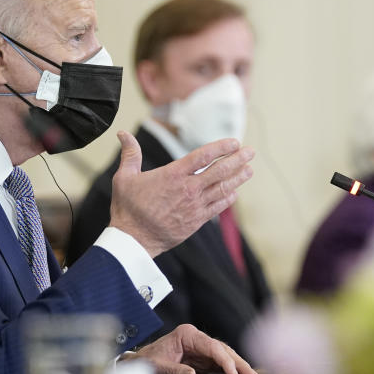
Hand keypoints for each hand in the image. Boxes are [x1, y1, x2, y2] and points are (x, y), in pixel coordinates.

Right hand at [109, 131, 254, 256]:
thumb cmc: (128, 208)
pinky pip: (217, 207)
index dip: (221, 147)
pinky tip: (235, 192)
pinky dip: (228, 199)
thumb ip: (130, 154)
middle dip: (237, 160)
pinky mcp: (196, 221)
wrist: (133, 240)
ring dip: (238, 178)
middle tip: (251, 152)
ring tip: (249, 170)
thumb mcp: (124, 177)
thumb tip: (122, 133)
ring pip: (222, 189)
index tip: (234, 142)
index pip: (203, 156)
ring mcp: (194, 206)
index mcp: (173, 175)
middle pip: (219, 171)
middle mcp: (188, 189)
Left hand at [121, 324, 258, 373]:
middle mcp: (196, 339)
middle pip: (222, 350)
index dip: (225, 360)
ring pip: (224, 357)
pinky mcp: (201, 360)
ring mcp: (200, 349)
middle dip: (238, 363)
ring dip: (237, 368)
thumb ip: (174, 371)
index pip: (212, 346)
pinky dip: (229, 372)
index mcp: (186, 335)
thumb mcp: (157, 367)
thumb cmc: (145, 362)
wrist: (137, 364)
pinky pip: (219, 365)